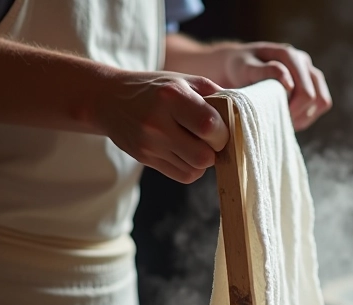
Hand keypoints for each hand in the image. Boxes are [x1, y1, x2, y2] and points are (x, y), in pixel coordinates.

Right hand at [95, 71, 228, 182]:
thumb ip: (216, 96)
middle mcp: (158, 122)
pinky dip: (191, 167)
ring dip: (203, 160)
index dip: (223, 133)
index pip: (210, 127)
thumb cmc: (156, 89)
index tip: (221, 128)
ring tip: (196, 143)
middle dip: (214, 150)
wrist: (108, 99)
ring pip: (195, 170)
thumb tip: (244, 117)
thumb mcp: (185, 80)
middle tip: (210, 139)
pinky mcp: (144, 158)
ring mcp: (149, 144)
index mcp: (171, 96)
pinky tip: (185, 152)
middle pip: (204, 156)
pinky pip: (182, 175)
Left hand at [216, 42, 332, 130]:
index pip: (305, 93)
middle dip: (298, 114)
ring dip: (305, 115)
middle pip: (316, 98)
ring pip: (322, 101)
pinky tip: (290, 116)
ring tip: (284, 118)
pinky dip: (308, 114)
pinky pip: (321, 103)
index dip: (292, 111)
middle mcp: (303, 61)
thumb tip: (289, 82)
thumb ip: (265, 72)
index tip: (273, 118)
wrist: (239, 66)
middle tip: (278, 120)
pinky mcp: (312, 82)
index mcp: (289, 55)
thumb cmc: (240, 68)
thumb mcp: (245, 69)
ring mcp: (310, 71)